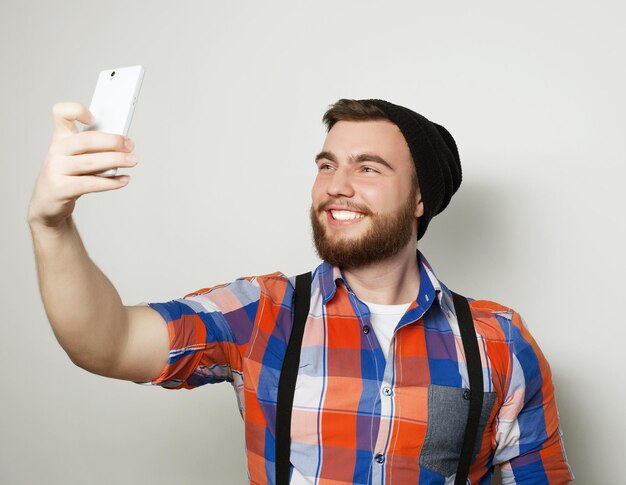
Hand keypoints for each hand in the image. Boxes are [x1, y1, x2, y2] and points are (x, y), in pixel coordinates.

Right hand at [27, 102, 138, 227]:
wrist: (47, 202)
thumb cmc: (68, 175)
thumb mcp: (77, 156)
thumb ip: (95, 149)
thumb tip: (123, 145)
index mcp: (61, 137)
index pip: (61, 113)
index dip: (76, 110)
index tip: (94, 118)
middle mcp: (56, 150)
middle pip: (85, 140)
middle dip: (112, 141)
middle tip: (130, 145)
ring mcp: (56, 169)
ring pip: (90, 162)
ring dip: (116, 160)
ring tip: (132, 161)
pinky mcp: (60, 189)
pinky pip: (89, 184)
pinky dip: (110, 182)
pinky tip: (124, 180)